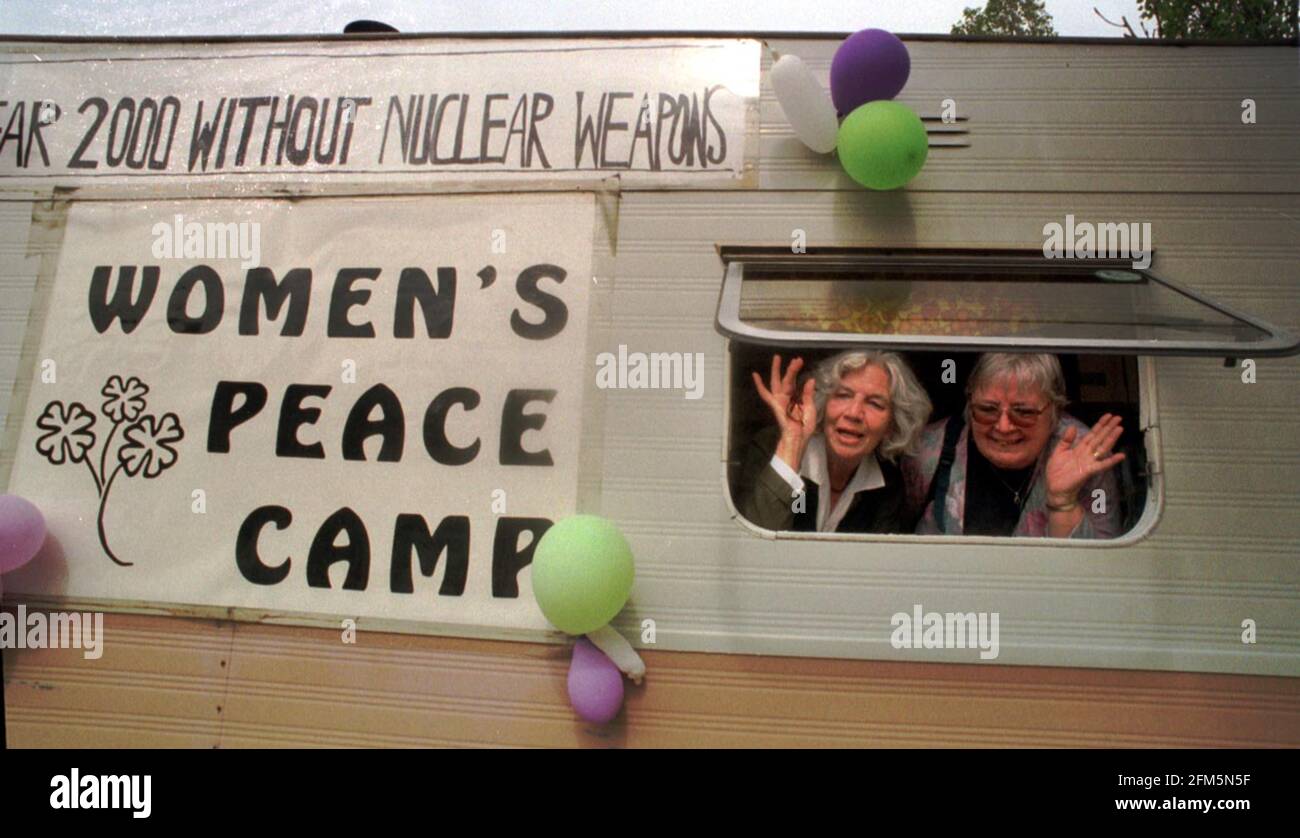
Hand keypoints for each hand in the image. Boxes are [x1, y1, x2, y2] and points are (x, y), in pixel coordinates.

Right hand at [752, 354, 816, 470]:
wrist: (798, 439)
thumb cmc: (803, 428)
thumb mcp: (810, 408)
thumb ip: (808, 394)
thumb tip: (810, 379)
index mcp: (794, 399)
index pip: (794, 382)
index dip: (796, 372)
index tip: (800, 361)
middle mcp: (786, 399)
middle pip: (786, 380)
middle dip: (790, 369)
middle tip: (795, 359)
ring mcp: (779, 401)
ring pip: (778, 382)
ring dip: (778, 370)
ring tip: (777, 357)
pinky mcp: (775, 405)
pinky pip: (765, 394)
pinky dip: (759, 385)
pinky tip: (755, 375)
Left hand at [1044, 413, 1125, 506]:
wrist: (1055, 488)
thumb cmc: (1056, 472)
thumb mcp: (1058, 452)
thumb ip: (1066, 440)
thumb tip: (1072, 426)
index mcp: (1079, 448)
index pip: (1092, 434)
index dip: (1100, 425)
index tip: (1108, 416)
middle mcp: (1087, 453)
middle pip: (1100, 438)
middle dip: (1109, 428)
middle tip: (1118, 418)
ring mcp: (1089, 462)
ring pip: (1102, 448)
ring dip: (1111, 439)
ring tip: (1120, 429)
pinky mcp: (1089, 471)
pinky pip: (1102, 465)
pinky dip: (1111, 460)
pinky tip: (1120, 455)